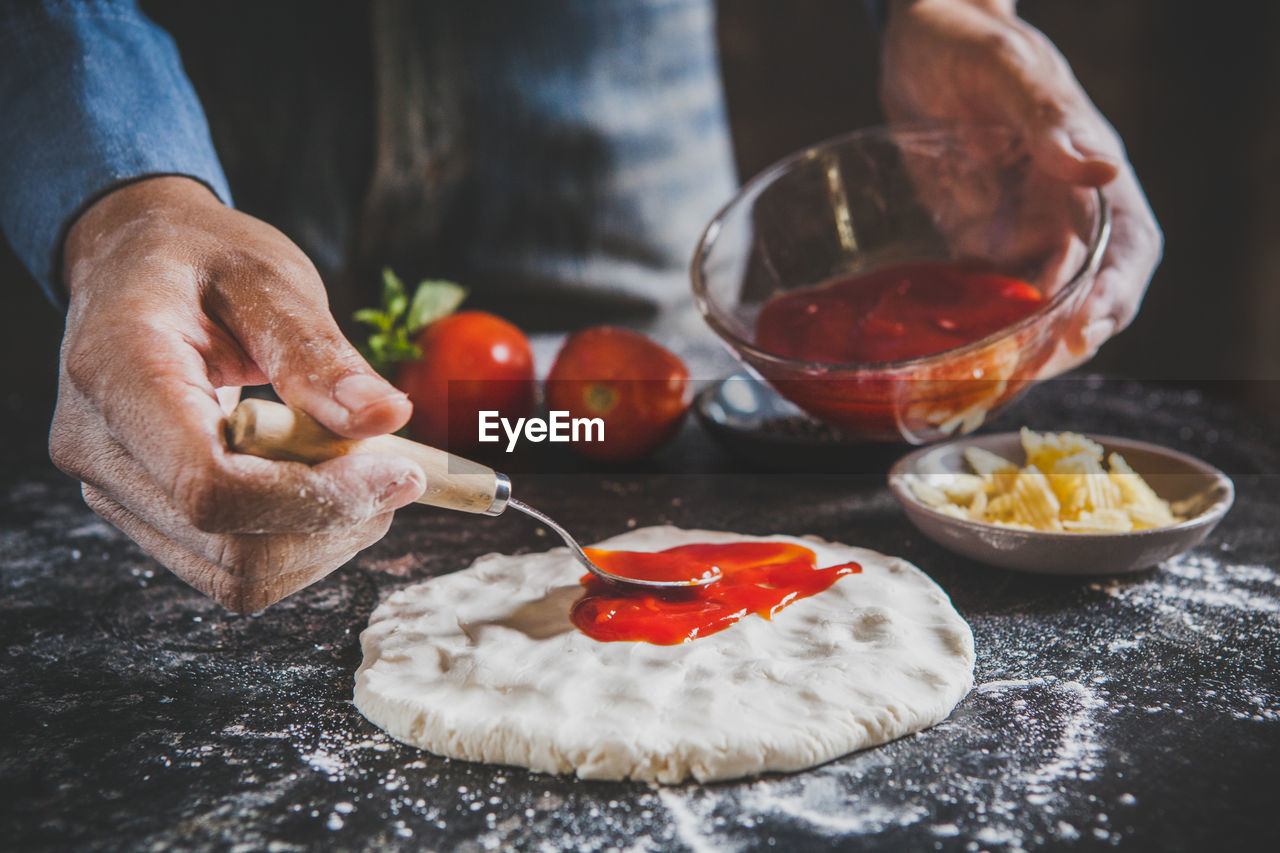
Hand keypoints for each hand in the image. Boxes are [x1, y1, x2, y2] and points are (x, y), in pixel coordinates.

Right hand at [51, 177, 424, 611]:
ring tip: (364, 475)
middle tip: (398, 472)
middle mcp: (98, 449)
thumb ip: (321, 354)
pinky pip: (229, 567)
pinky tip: (326, 489)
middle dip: (333, 524)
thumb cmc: (200, 260)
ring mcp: (113, 491)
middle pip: (229, 547)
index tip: (397, 471)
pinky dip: (298, 543)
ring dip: (323, 541)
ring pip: (235, 575)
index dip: (315, 498)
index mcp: (118, 374)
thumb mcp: (268, 281)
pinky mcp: (143, 514)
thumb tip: (387, 418)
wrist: (136, 262)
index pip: (210, 487)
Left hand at [881, 0, 1162, 372]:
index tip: (1085, 330)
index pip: (1127, 252)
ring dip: (1021, 348)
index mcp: (1090, 176)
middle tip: (1023, 373)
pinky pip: (986, 299)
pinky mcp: (974, 242)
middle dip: (1065, 342)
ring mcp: (1019, 232)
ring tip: (986, 382)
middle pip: (1086, 297)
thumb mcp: (1007, 70)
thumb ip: (1049, 118)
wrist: (914, 43)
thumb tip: (1100, 171)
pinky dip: (979, 331)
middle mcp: (1063, 213)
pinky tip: (950, 358)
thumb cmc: (968, 44)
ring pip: (1038, 309)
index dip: (1113, 297)